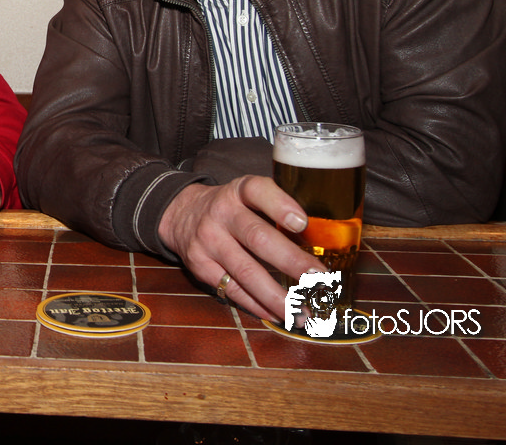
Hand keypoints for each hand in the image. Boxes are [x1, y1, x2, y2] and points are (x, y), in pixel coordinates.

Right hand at [157, 176, 320, 321]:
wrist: (182, 214)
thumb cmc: (231, 207)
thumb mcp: (247, 194)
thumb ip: (277, 207)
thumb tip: (323, 239)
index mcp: (238, 191)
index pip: (258, 191)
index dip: (280, 205)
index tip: (302, 223)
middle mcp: (221, 214)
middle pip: (257, 238)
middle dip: (291, 261)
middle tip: (318, 278)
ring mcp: (209, 241)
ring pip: (246, 272)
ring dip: (277, 296)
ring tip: (303, 312)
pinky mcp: (200, 266)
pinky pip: (232, 290)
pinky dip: (258, 305)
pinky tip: (278, 314)